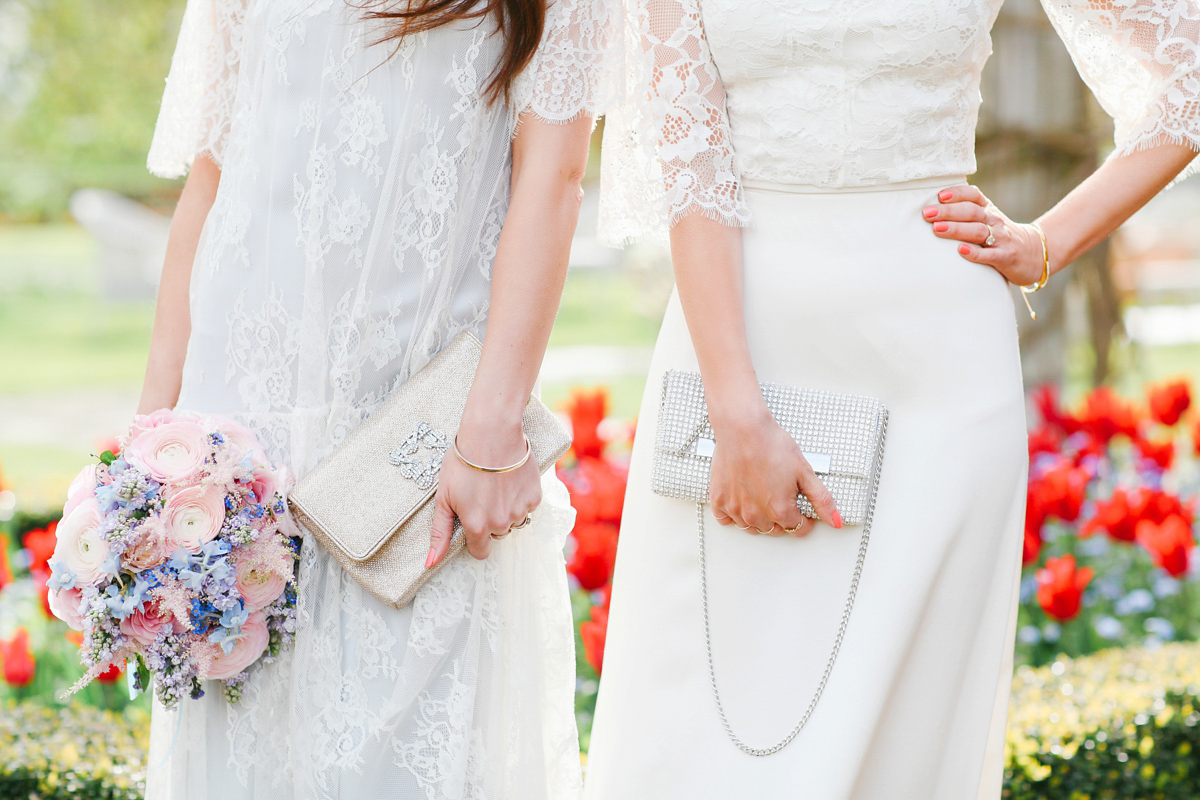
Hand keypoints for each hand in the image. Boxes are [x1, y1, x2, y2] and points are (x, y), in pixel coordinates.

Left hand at [426, 423, 540, 566]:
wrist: (491, 433)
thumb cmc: (463, 462)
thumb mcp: (444, 497)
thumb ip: (440, 533)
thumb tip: (430, 563)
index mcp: (477, 526)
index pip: (480, 552)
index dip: (474, 538)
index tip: (472, 520)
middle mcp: (500, 523)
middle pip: (496, 535)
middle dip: (490, 521)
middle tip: (482, 495)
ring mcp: (520, 511)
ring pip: (513, 521)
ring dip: (506, 510)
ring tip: (495, 485)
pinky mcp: (534, 497)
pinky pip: (527, 507)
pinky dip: (519, 497)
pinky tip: (509, 480)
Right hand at [709, 406, 842, 536]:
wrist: (743, 428)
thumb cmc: (771, 444)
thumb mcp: (805, 472)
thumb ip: (822, 501)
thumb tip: (836, 521)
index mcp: (780, 510)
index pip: (798, 529)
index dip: (804, 519)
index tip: (801, 508)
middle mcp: (756, 515)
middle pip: (775, 530)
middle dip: (782, 519)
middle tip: (782, 496)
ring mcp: (735, 509)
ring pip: (752, 527)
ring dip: (759, 518)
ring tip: (762, 496)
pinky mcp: (719, 500)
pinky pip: (726, 520)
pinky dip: (734, 515)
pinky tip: (741, 500)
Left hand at [923, 184, 1045, 285]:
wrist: (1034, 253)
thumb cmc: (1000, 235)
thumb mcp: (988, 219)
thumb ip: (967, 212)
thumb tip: (934, 205)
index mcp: (989, 210)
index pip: (974, 195)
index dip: (957, 193)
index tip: (939, 196)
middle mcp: (995, 221)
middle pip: (971, 212)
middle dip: (948, 212)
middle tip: (927, 213)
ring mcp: (1001, 238)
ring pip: (978, 231)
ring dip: (956, 229)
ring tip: (937, 228)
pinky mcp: (1005, 257)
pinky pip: (989, 254)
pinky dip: (974, 252)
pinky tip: (960, 250)